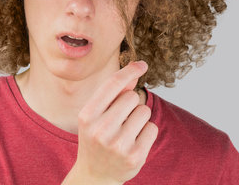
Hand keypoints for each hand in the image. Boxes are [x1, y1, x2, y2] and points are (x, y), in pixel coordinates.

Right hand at [73, 61, 157, 183]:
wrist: (95, 175)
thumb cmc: (97, 137)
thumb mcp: (97, 115)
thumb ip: (114, 93)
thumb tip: (134, 72)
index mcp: (87, 116)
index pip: (112, 84)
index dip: (129, 71)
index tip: (142, 64)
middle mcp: (100, 130)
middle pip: (132, 97)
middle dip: (131, 104)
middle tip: (121, 119)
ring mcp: (118, 145)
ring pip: (144, 111)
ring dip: (139, 118)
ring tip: (126, 131)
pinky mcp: (135, 157)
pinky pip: (152, 128)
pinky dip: (147, 132)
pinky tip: (134, 142)